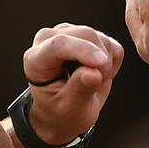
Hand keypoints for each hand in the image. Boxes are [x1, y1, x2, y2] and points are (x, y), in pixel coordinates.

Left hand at [21, 24, 123, 143]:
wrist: (61, 113)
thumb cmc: (60, 112)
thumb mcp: (69, 109)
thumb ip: (79, 90)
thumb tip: (95, 72)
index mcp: (36, 59)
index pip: (59, 44)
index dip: (83, 50)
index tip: (102, 63)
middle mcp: (49, 40)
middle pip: (85, 35)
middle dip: (101, 61)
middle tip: (97, 85)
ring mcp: (68, 34)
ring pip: (101, 38)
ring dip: (106, 64)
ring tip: (93, 83)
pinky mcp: (86, 37)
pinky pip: (111, 44)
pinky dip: (112, 62)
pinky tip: (99, 74)